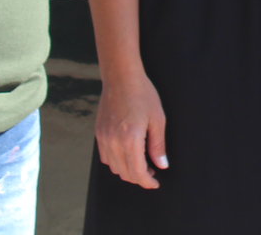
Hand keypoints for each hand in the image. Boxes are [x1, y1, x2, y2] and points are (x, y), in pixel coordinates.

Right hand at [95, 69, 168, 188]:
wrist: (121, 78)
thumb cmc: (142, 95)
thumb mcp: (158, 119)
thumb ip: (158, 145)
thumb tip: (161, 165)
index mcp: (130, 139)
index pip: (137, 172)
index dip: (147, 182)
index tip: (155, 183)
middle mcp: (113, 142)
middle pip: (124, 173)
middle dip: (139, 177)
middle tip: (152, 172)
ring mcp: (104, 138)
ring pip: (114, 168)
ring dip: (127, 171)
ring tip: (141, 163)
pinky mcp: (98, 134)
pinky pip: (106, 157)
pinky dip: (116, 162)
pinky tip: (128, 154)